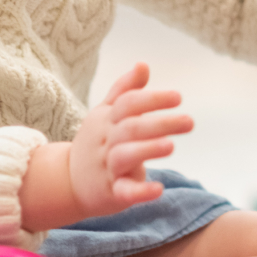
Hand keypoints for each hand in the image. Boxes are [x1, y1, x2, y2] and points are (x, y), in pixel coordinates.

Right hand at [19, 63, 192, 230]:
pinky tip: (158, 189)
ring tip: (171, 146)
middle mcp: (106, 141)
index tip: (178, 97)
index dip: (152, 99)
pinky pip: (124, 192)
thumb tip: (143, 64)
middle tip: (189, 122)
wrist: (67, 182)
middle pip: (131, 128)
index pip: (128, 104)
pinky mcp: (111, 193)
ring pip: (124, 156)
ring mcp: (107, 167)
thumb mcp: (105, 113)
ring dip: (148, 150)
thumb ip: (125, 90)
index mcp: (107, 120)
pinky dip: (140, 191)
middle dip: (160, 123)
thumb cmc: (96, 141)